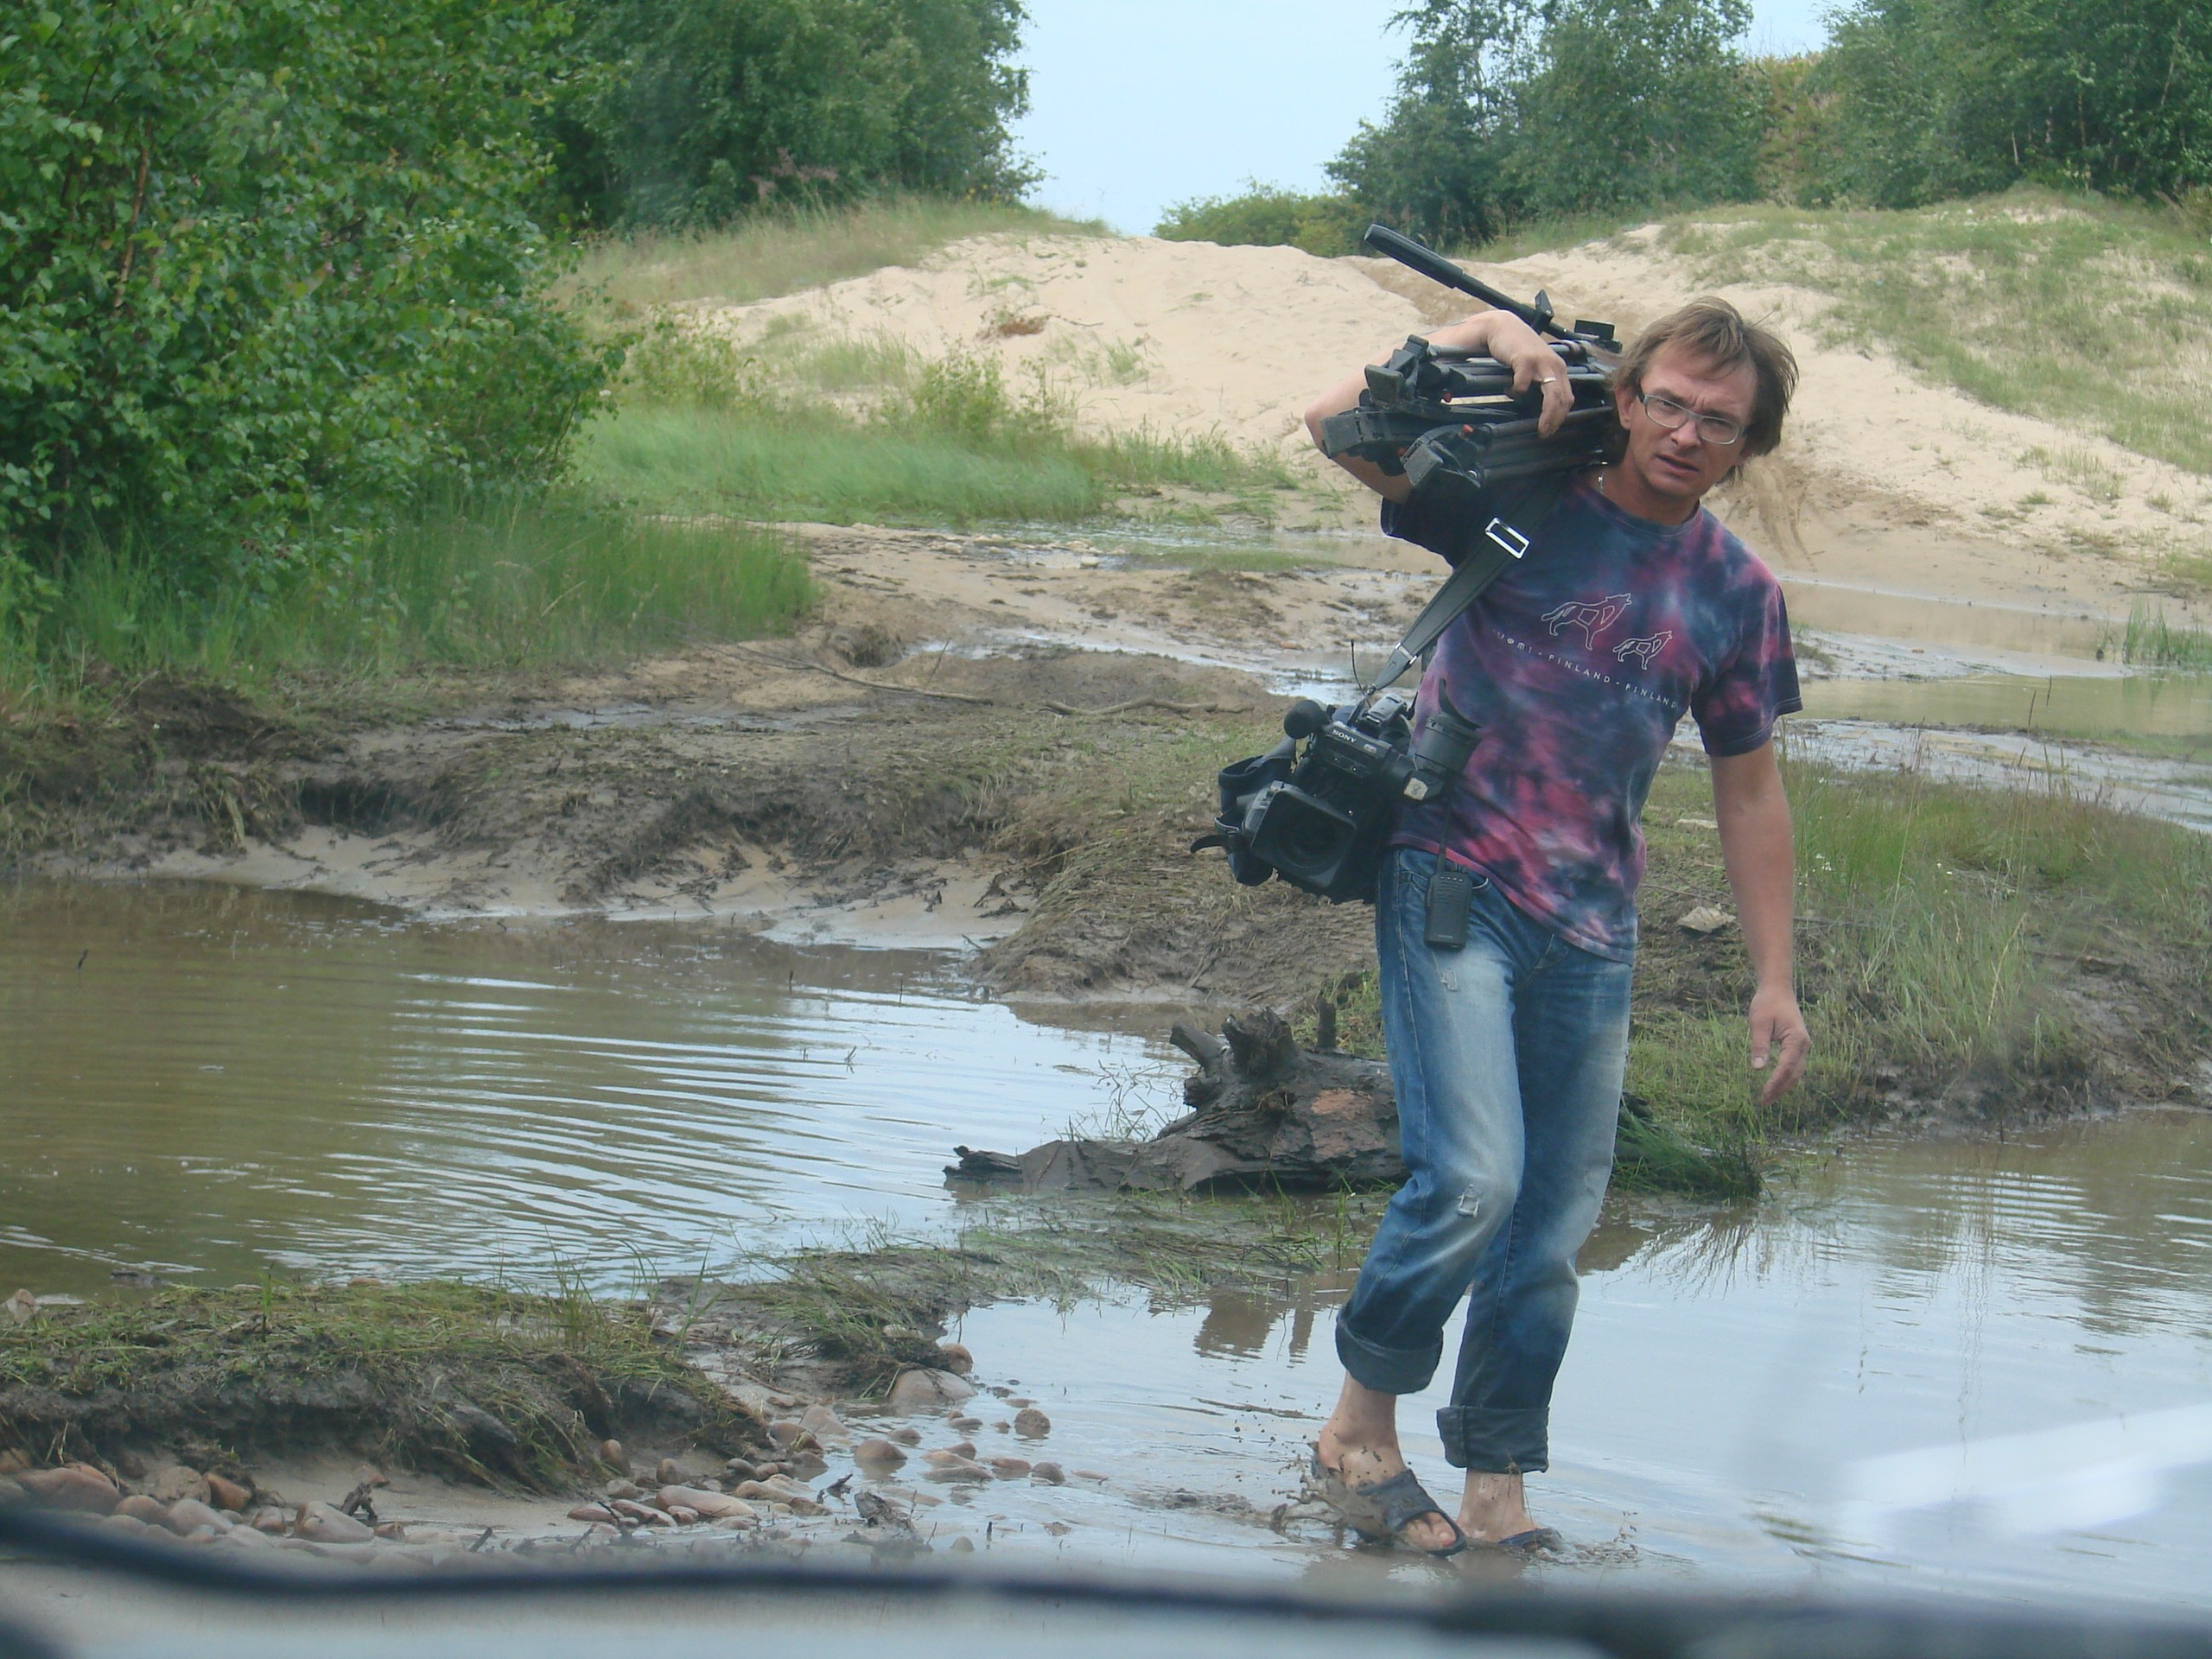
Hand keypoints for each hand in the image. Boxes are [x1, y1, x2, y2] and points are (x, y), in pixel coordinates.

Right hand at [1427, 311, 1571, 437]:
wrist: (1501, 326)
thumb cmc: (1517, 348)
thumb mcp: (1534, 365)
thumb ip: (1540, 380)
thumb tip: (1539, 407)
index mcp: (1558, 368)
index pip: (1567, 396)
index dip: (1561, 416)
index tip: (1551, 429)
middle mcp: (1554, 364)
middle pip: (1563, 398)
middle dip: (1556, 419)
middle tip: (1545, 433)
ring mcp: (1541, 361)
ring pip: (1552, 394)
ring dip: (1546, 414)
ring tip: (1538, 426)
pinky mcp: (1525, 359)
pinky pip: (1523, 384)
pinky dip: (1516, 391)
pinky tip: (1509, 390)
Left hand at [1747, 982, 1809, 1106]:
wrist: (1777, 990)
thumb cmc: (1767, 1004)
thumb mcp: (1759, 1023)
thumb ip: (1759, 1045)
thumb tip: (1757, 1069)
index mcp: (1796, 1039)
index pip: (1786, 1067)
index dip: (1775, 1082)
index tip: (1764, 1094)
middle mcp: (1804, 1045)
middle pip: (1794, 1074)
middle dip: (1780, 1089)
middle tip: (1763, 1102)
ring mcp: (1802, 1046)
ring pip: (1796, 1072)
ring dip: (1783, 1086)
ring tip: (1767, 1098)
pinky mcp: (1797, 1046)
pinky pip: (1793, 1066)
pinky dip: (1785, 1077)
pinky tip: (1774, 1085)